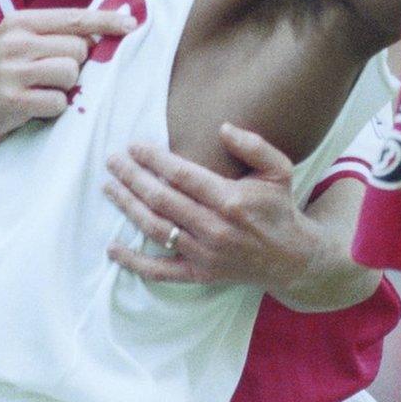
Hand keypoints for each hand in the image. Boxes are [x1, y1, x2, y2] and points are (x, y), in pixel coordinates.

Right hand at [0, 7, 135, 139]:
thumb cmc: (1, 71)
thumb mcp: (18, 41)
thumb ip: (53, 34)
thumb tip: (102, 31)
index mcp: (20, 22)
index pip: (74, 17)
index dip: (106, 21)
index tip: (132, 23)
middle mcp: (16, 42)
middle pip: (78, 48)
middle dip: (76, 64)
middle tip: (54, 74)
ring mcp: (13, 71)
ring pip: (70, 73)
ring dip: (66, 87)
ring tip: (43, 89)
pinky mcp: (13, 100)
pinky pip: (58, 102)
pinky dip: (54, 108)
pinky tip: (35, 105)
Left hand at [102, 123, 326, 289]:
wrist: (291, 259)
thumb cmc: (279, 208)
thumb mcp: (279, 170)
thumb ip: (253, 146)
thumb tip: (222, 127)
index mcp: (231, 200)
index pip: (182, 175)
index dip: (154, 159)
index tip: (134, 146)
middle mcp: (214, 228)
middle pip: (162, 199)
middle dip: (132, 178)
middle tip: (112, 161)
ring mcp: (204, 254)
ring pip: (156, 229)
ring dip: (128, 207)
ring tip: (109, 187)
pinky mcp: (199, 274)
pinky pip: (160, 271)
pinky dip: (133, 262)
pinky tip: (112, 248)